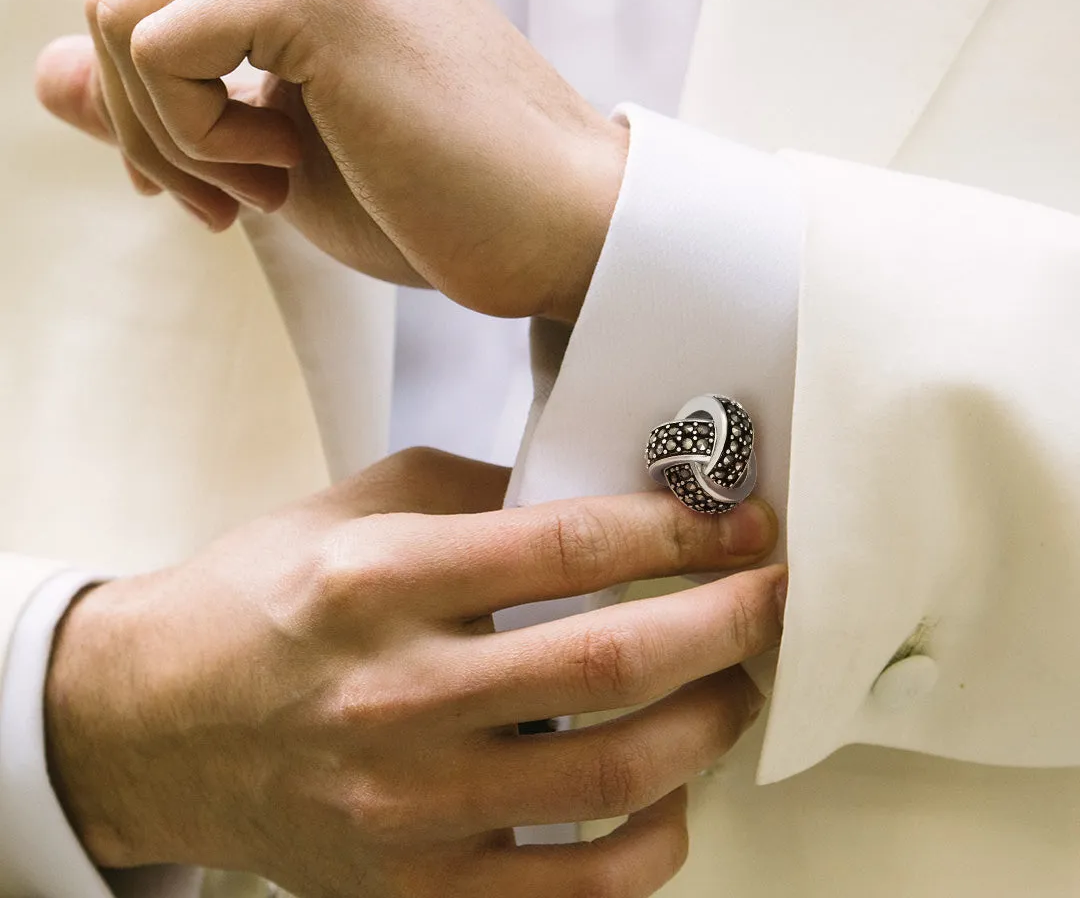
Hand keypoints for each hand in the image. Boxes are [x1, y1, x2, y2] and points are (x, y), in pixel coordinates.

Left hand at [35, 0, 627, 322]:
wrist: (555, 227)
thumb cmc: (440, 195)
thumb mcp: (273, 147)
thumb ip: (160, 97)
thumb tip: (45, 72)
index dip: (149, 107)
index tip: (215, 185)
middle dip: (149, 127)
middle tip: (239, 199)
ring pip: (117, 17)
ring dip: (174, 137)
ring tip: (276, 182)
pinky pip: (158, 49)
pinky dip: (197, 137)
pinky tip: (287, 166)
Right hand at [46, 448, 783, 897]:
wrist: (157, 722)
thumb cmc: (263, 599)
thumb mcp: (357, 508)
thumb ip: (478, 493)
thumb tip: (600, 497)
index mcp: (380, 581)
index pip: (569, 546)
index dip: (676, 528)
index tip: (736, 522)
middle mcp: (397, 696)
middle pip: (615, 657)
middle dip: (728, 617)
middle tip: (771, 591)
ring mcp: (411, 806)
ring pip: (617, 773)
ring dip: (710, 719)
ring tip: (734, 679)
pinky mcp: (420, 887)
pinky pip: (579, 888)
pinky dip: (655, 839)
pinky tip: (669, 788)